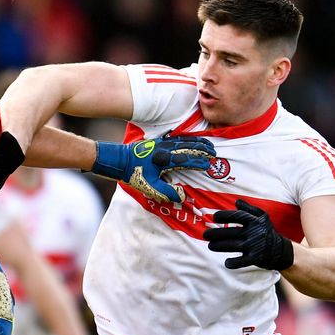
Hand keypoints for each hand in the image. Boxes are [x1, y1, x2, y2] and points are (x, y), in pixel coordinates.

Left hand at [91, 136, 215, 202]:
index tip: (209, 164)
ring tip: (208, 144)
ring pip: (184, 140)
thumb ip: (166, 192)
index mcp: (165, 159)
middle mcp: (165, 149)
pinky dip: (188, 138)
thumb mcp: (149, 187)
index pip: (187, 159)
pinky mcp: (158, 141)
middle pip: (189, 147)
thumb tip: (182, 196)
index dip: (199, 162)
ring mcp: (162, 143)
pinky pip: (177, 138)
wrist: (120, 160)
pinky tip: (192, 139)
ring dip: (197, 142)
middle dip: (203, 149)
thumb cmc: (134, 174)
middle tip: (214, 152)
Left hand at [203, 199, 293, 270]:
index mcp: (255, 221)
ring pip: (233, 246)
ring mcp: (255, 246)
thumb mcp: (262, 217)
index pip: (237, 216)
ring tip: (210, 246)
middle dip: (215, 234)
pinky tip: (227, 262)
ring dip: (219, 246)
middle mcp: (255, 232)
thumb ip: (249, 209)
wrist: (282, 251)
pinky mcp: (256, 258)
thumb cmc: (267, 231)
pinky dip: (233, 263)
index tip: (214, 217)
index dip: (224, 216)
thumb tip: (236, 201)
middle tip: (205, 235)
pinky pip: (241, 261)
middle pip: (231, 232)